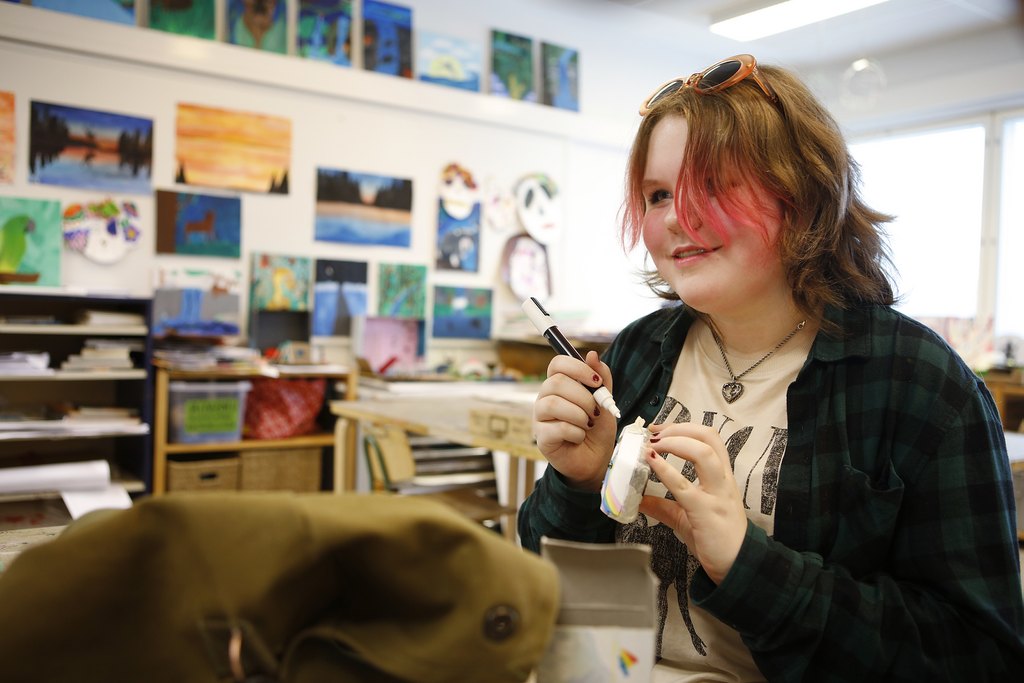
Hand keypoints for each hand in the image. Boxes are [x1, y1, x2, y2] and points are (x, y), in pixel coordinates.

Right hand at [532, 350, 617, 490]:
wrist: (596, 460)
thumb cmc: (597, 429)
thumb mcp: (605, 401)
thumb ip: (601, 379)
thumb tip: (592, 354)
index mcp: (558, 386)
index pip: (557, 363)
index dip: (577, 367)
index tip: (597, 382)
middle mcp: (545, 398)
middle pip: (555, 382)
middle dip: (583, 397)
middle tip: (596, 412)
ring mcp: (540, 418)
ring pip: (553, 404)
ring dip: (579, 415)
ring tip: (588, 425)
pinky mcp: (541, 438)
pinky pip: (557, 428)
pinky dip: (576, 432)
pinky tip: (580, 438)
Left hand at [639, 422, 746, 583]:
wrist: (735, 565)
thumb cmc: (716, 538)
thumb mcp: (687, 517)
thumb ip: (664, 506)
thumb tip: (638, 500)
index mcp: (721, 477)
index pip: (710, 439)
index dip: (684, 427)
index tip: (660, 429)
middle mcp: (722, 480)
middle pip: (709, 438)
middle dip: (679, 429)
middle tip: (654, 433)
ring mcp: (716, 494)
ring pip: (703, 454)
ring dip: (675, 442)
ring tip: (653, 445)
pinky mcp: (705, 511)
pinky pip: (685, 486)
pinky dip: (666, 470)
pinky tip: (652, 463)